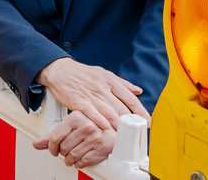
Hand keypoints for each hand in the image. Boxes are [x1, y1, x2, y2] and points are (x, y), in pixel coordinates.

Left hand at [33, 110, 115, 167]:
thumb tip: (36, 144)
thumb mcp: (71, 126)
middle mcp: (86, 126)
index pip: (55, 136)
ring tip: (73, 156)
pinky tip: (81, 159)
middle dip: (63, 153)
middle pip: (63, 147)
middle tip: (66, 151)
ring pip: (72, 156)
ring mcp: (94, 137)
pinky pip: (83, 162)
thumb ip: (53, 135)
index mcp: (76, 116)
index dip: (51, 147)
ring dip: (70, 160)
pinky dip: (79, 163)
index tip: (53, 150)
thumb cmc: (92, 127)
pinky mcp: (101, 149)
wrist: (116, 132)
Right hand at [35, 58, 149, 129]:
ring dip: (118, 126)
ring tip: (125, 136)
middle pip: (121, 108)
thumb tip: (139, 91)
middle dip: (131, 123)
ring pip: (109, 112)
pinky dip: (100, 121)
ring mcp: (91, 94)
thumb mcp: (104, 74)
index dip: (141, 112)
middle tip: (137, 133)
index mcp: (110, 81)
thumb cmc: (82, 74)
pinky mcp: (78, 100)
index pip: (130, 98)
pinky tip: (106, 128)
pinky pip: (92, 112)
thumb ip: (122, 83)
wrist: (60, 71)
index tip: (147, 122)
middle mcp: (102, 87)